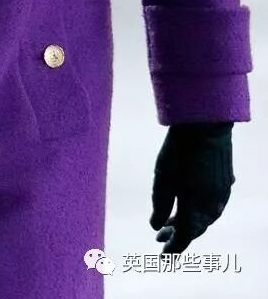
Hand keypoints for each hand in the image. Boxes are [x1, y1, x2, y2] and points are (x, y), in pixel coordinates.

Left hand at [150, 121, 234, 253]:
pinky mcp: (225, 181)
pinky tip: (188, 202)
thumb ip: (160, 207)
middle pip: (194, 228)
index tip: (161, 255)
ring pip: (204, 216)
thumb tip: (155, 226)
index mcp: (197, 211)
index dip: (172, 247)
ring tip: (169, 222)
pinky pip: (211, 202)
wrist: (205, 125)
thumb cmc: (179, 152)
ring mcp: (221, 194)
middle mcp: (213, 207)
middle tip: (160, 237)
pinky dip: (197, 207)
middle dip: (177, 234)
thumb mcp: (163, 180)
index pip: (184, 238)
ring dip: (187, 221)